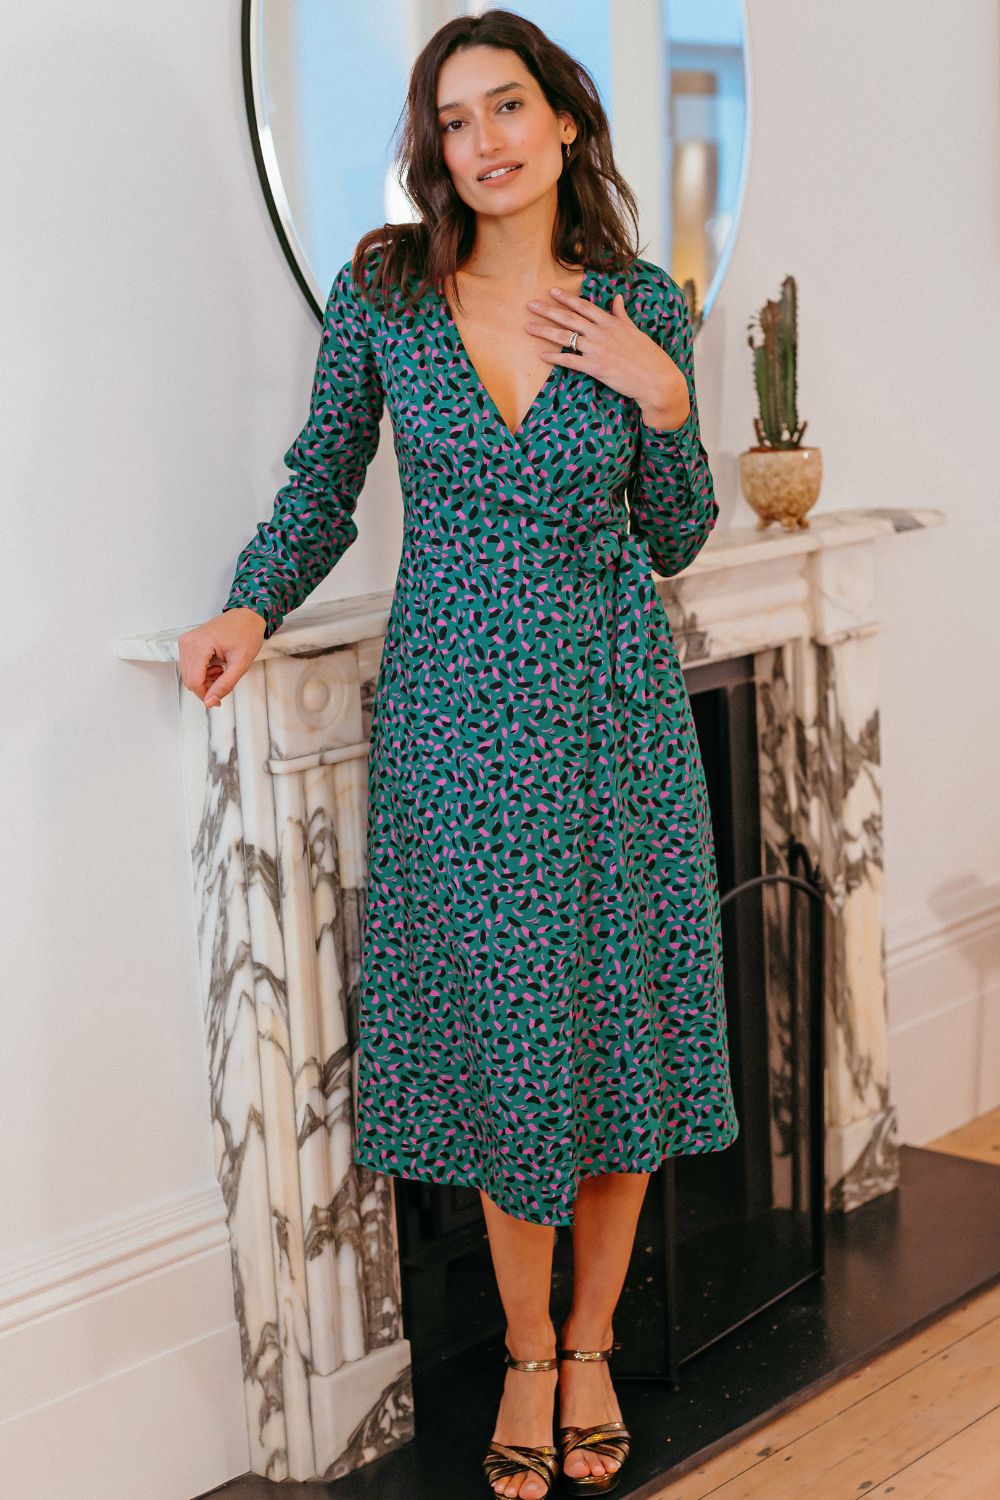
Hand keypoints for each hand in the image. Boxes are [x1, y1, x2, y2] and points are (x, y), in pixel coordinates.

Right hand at [178, 607, 266, 708]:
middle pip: (189, 680)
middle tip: (225, 678)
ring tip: (222, 670)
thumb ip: (225, 684)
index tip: (219, 700)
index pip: (193, 681)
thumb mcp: (241, 664)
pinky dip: (202, 672)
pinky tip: (216, 665)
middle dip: (206, 686)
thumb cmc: (246, 635)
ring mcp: (185, 642)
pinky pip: (189, 667)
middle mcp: (187, 642)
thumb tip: (210, 703)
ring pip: (188, 675)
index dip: (206, 694)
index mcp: (198, 645)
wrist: (246, 616)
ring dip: (205, 679)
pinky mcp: (187, 643)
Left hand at [524, 285, 690, 428]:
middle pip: (570, 318)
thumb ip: (621, 314)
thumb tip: (617, 298)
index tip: (552, 291)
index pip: (584, 306)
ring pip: (566, 337)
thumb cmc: (648, 355)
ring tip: (528, 327)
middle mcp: (601, 333)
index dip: (567, 298)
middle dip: (548, 310)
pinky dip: (554, 357)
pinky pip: (569, 360)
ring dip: (545, 332)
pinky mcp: (595, 368)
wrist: (655, 379)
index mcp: (611, 322)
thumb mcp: (635, 330)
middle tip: (530, 304)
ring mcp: (597, 350)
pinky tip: (541, 354)